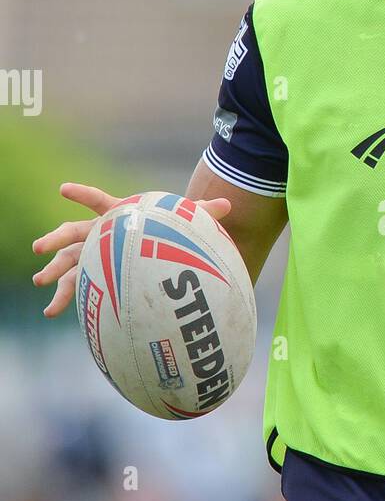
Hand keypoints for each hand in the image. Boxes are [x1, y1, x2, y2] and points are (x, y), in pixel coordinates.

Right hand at [32, 183, 231, 318]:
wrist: (159, 250)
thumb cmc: (169, 233)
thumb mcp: (183, 224)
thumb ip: (202, 215)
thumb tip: (229, 206)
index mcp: (118, 217)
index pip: (99, 203)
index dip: (83, 195)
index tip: (63, 189)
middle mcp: (100, 234)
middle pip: (73, 233)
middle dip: (55, 238)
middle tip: (38, 247)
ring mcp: (93, 254)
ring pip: (68, 260)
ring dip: (53, 271)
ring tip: (39, 280)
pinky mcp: (94, 275)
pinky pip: (75, 285)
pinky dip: (63, 298)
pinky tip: (50, 312)